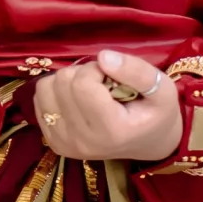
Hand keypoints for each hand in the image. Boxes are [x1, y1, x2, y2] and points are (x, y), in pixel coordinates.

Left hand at [32, 47, 180, 163]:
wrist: (150, 143)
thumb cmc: (158, 114)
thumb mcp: (163, 89)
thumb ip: (136, 71)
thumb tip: (102, 56)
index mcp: (111, 131)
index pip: (82, 83)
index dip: (97, 69)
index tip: (113, 78)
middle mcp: (82, 141)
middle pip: (62, 83)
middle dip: (83, 74)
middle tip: (103, 85)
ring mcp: (64, 144)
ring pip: (45, 89)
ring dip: (67, 81)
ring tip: (90, 92)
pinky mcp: (53, 142)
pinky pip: (39, 101)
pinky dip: (56, 93)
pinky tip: (77, 102)